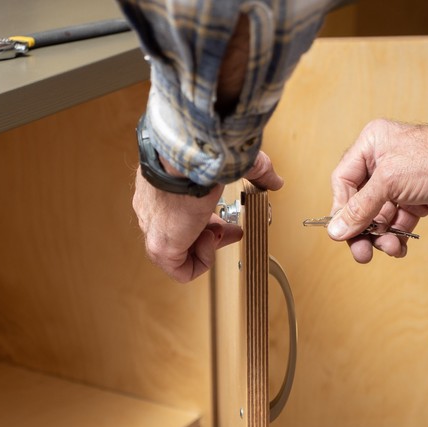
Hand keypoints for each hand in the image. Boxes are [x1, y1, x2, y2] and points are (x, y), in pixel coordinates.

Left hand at [133, 151, 282, 281]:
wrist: (184, 156)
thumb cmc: (201, 154)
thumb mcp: (233, 163)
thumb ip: (256, 172)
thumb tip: (274, 181)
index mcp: (165, 186)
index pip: (183, 212)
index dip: (210, 220)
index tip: (227, 223)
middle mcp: (154, 208)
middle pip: (182, 234)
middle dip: (212, 235)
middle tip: (232, 232)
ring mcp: (154, 228)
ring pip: (180, 254)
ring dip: (208, 246)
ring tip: (220, 232)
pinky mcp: (159, 246)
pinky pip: (181, 271)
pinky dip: (202, 261)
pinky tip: (211, 239)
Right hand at [328, 119, 427, 262]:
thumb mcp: (390, 182)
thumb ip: (360, 208)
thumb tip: (335, 231)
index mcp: (370, 146)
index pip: (343, 181)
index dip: (341, 209)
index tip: (343, 232)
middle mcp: (382, 162)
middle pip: (359, 203)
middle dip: (361, 230)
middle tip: (362, 253)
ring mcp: (399, 183)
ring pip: (378, 217)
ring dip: (381, 236)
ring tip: (390, 248)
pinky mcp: (416, 200)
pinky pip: (397, 223)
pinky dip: (396, 237)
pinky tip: (400, 247)